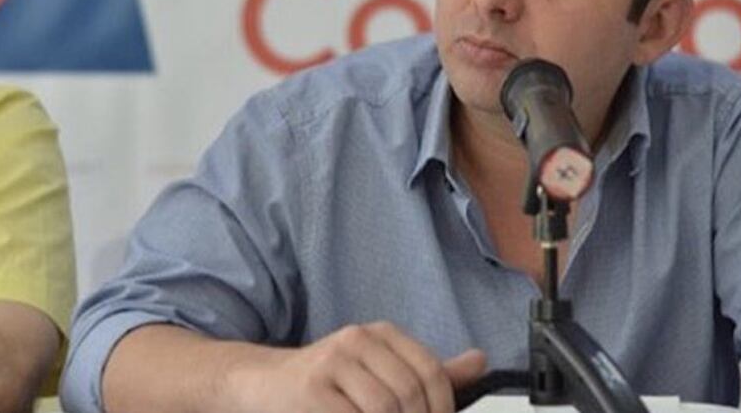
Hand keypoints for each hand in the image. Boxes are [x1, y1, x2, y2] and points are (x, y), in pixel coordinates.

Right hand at [233, 321, 486, 412]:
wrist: (262, 384)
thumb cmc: (325, 384)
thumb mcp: (379, 370)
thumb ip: (428, 372)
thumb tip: (479, 361)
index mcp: (381, 334)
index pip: (431, 371)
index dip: (442, 407)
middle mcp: (359, 339)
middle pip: (409, 393)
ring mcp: (333, 361)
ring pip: (384, 409)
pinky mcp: (311, 388)